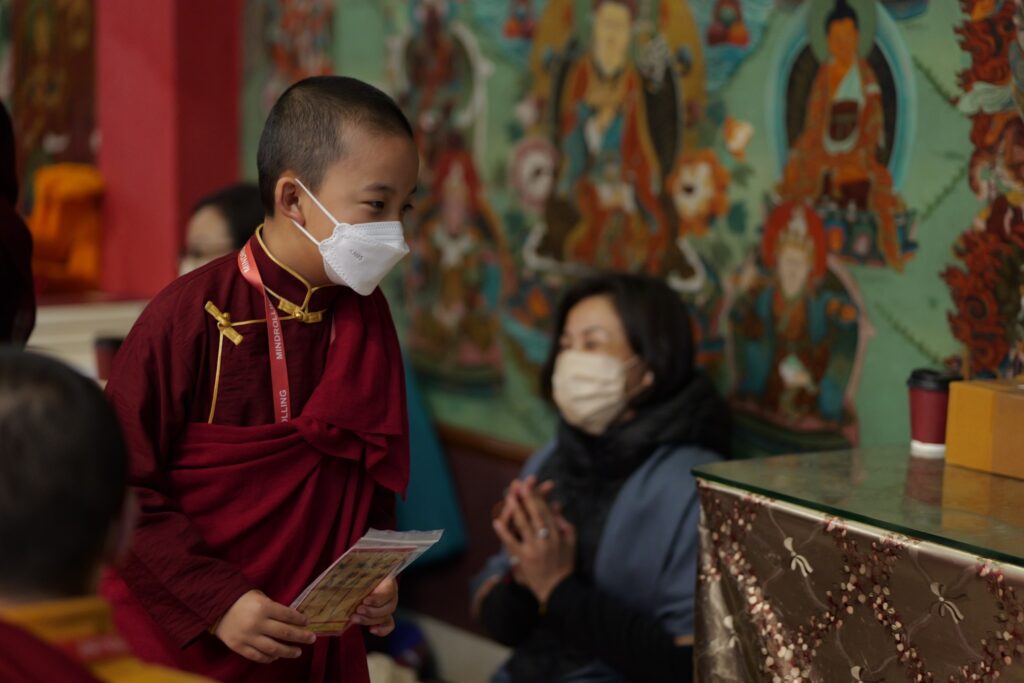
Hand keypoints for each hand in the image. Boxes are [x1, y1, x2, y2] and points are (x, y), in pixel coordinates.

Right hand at [214, 590, 315, 663]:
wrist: (216, 608)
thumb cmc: (242, 600)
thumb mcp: (260, 597)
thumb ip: (274, 609)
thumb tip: (292, 620)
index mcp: (264, 607)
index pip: (288, 615)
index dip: (300, 620)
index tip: (308, 623)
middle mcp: (257, 623)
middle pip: (284, 633)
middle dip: (301, 637)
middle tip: (312, 639)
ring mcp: (247, 637)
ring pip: (273, 649)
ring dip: (288, 651)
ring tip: (298, 652)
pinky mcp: (238, 647)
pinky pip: (257, 656)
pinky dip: (269, 658)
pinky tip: (277, 657)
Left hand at [352, 576, 398, 636]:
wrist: (356, 581)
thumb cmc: (357, 573)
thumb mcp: (357, 570)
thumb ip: (354, 571)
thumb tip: (344, 573)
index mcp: (387, 580)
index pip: (388, 592)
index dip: (378, 599)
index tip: (365, 600)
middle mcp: (391, 594)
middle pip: (388, 607)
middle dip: (372, 611)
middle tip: (358, 610)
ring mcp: (389, 606)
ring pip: (385, 617)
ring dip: (370, 620)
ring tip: (355, 619)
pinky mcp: (385, 616)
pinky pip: (389, 625)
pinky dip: (382, 630)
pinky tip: (371, 630)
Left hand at [492, 477, 575, 603]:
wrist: (558, 590)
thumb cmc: (565, 565)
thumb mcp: (572, 543)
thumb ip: (566, 525)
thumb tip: (556, 508)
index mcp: (557, 534)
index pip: (544, 510)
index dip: (536, 496)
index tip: (529, 486)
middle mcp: (545, 539)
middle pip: (533, 513)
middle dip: (525, 497)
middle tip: (518, 484)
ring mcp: (533, 548)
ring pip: (522, 524)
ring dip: (514, 508)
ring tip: (507, 496)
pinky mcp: (523, 559)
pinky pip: (511, 542)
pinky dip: (504, 532)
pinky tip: (496, 522)